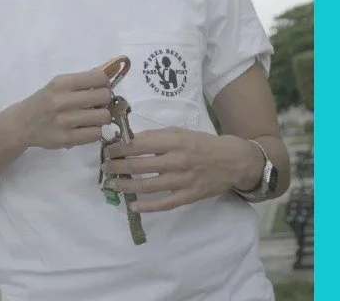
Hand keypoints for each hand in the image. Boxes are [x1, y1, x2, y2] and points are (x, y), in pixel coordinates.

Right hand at [14, 67, 113, 149]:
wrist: (21, 124)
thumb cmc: (45, 100)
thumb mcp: (60, 84)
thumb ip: (85, 78)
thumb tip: (112, 68)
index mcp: (63, 83)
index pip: (99, 77)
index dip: (105, 83)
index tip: (100, 88)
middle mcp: (63, 101)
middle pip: (104, 97)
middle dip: (104, 100)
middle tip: (96, 104)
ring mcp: (64, 121)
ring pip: (103, 116)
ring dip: (101, 117)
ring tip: (92, 117)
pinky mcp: (66, 139)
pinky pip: (96, 134)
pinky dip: (94, 131)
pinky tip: (86, 128)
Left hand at [102, 129, 257, 212]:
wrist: (233, 160)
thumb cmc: (203, 144)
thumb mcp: (182, 132)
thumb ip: (158, 136)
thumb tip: (131, 140)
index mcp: (176, 141)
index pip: (140, 144)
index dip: (120, 148)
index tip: (108, 150)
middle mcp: (178, 160)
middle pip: (140, 165)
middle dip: (118, 166)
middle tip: (106, 167)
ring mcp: (184, 180)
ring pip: (149, 185)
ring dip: (127, 186)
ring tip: (113, 184)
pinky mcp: (189, 195)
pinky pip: (165, 203)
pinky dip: (148, 206)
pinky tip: (134, 205)